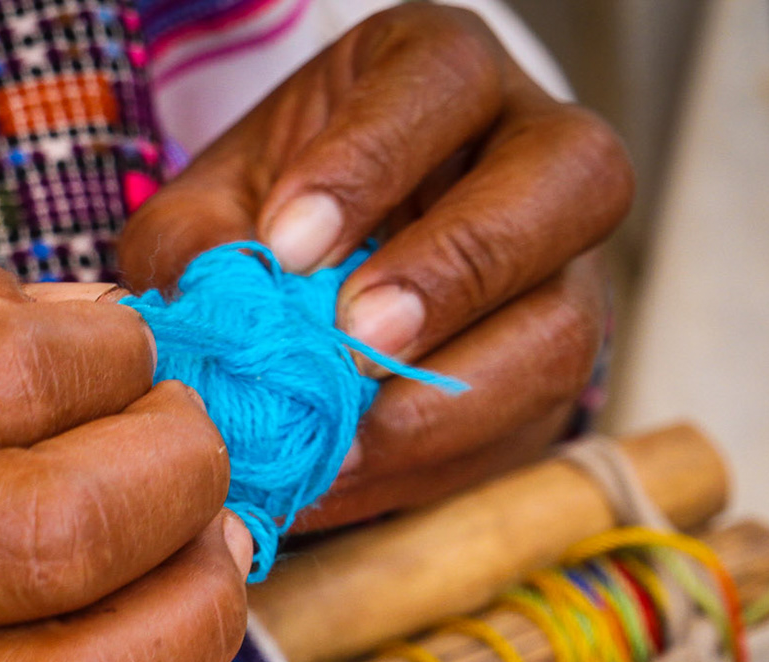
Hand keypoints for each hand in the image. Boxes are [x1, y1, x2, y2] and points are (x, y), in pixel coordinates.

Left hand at [118, 2, 630, 529]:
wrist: (313, 307)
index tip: (287, 246)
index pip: (442, 82)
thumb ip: (197, 248)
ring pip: (565, 324)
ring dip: (451, 396)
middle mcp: (534, 155)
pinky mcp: (551, 379)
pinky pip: (524, 426)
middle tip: (355, 342)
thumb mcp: (208, 215)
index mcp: (441, 76)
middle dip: (457, 270)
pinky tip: (343, 478)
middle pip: (570, 180)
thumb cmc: (263, 229)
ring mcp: (564, 271)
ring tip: (339, 441)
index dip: (371, 164)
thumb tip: (210, 310)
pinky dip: (426, 465)